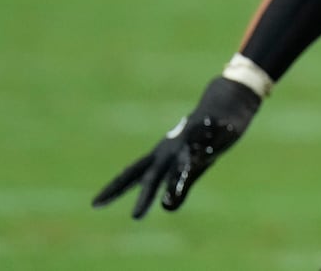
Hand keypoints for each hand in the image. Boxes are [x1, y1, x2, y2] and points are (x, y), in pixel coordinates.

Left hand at [92, 76, 260, 217]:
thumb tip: (167, 207)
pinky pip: (208, 144)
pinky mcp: (214, 132)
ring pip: (181, 161)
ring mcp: (191, 139)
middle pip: (155, 173)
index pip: (132, 174)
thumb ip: (180, 187)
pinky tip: (207, 154)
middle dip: (146, 195)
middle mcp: (172, 148)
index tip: (95, 204)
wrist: (225, 104)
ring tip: (170, 197)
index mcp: (162, 156)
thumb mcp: (193, 166)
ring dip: (176, 180)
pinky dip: (205, 149)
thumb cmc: (205, 138)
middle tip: (136, 217)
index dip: (115, 188)